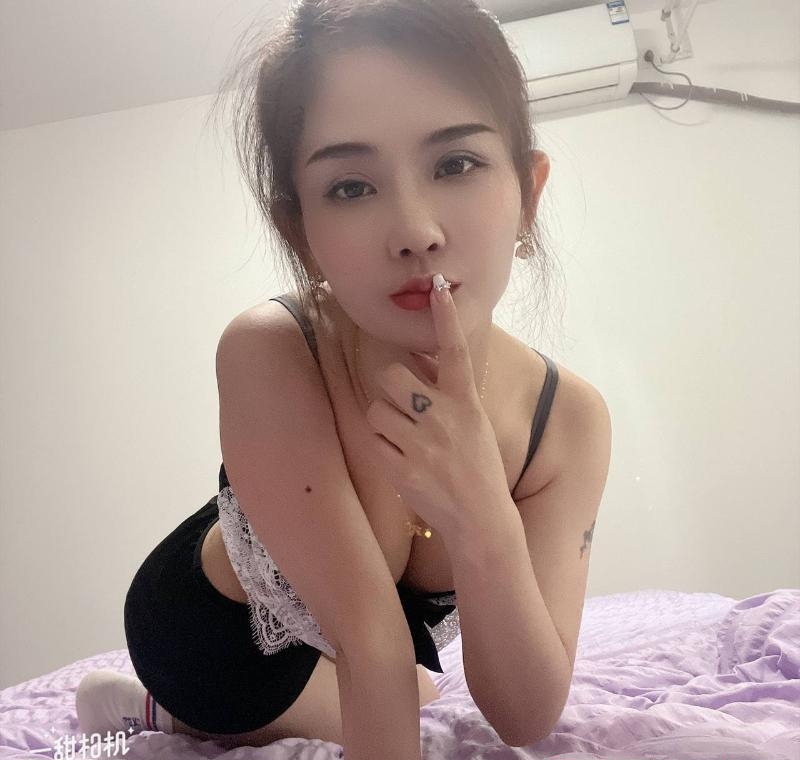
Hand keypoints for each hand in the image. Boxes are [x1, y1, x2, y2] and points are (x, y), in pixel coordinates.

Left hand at [364, 274, 508, 538]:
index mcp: (466, 402)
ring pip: (375, 410)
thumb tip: (419, 357)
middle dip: (389, 388)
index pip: (455, 351)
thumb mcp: (473, 423)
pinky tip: (400, 459)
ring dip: (383, 421)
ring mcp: (422, 444)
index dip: (445, 318)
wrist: (480, 518)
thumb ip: (447, 391)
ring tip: (403, 439)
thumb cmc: (477, 466)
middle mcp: (443, 417)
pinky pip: (373, 441)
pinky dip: (380, 447)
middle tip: (402, 407)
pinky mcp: (402, 469)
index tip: (438, 289)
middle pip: (390, 377)